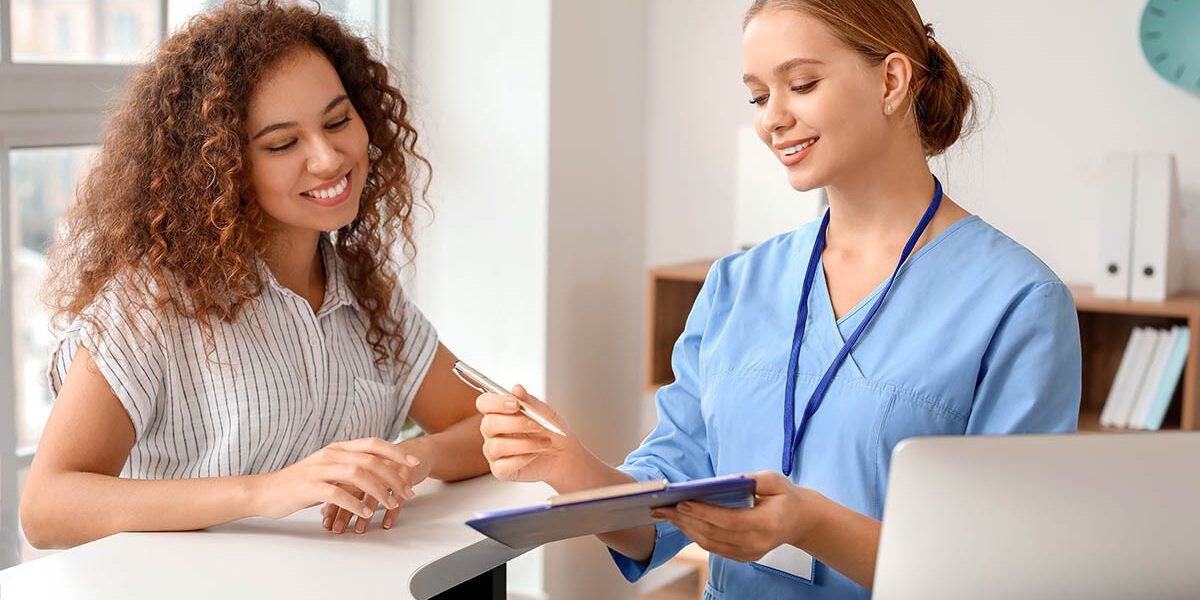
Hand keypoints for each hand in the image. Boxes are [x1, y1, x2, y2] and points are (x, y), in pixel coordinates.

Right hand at [253, 437, 419, 524]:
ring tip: (391, 504)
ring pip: (358, 474)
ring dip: (378, 490)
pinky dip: (355, 503)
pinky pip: (337, 493)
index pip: (373, 444)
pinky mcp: (309, 487)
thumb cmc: (298, 484)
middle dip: (393, 476)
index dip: (396, 452)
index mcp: (337, 448)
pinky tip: (365, 513)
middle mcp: (331, 454)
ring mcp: (319, 469)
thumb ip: (348, 468)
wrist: (264, 491)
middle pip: (370, 460)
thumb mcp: (327, 470)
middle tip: (408, 492)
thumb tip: (375, 473)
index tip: (413, 463)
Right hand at [476, 385, 586, 486]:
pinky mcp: (500, 469)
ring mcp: (494, 451)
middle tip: (537, 425)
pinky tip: (535, 454)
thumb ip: (529, 401)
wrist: (563, 453)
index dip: (496, 402)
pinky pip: (503, 466)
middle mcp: (492, 431)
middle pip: (488, 424)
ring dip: (525, 443)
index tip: (516, 404)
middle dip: (516, 424)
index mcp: (498, 412)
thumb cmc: (550, 431)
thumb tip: (517, 389)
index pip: (484, 403)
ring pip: (497, 446)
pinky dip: (523, 459)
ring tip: (544, 442)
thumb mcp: (544, 412)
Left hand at [649, 471, 826, 562]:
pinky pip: (714, 547)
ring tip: (666, 514)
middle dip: (686, 520)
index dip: (703, 512)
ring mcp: (750, 553)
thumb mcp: (775, 480)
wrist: (802, 521)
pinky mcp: (744, 557)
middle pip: (714, 534)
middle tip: (663, 507)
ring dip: (686, 528)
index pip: (728, 520)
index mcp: (767, 524)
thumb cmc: (786, 497)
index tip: (682, 502)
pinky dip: (695, 534)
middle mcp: (757, 543)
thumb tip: (725, 480)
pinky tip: (682, 522)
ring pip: (710, 544)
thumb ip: (753, 479)